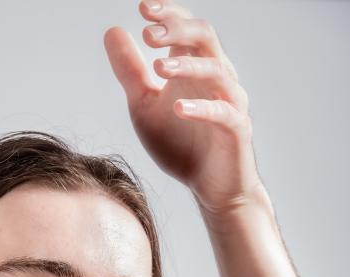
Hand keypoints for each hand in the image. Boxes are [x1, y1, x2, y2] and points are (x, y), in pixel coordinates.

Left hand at [104, 1, 262, 217]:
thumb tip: (112, 30)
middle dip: (178, 30)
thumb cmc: (179, 143)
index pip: (185, 27)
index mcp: (194, 65)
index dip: (168, 14)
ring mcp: (230, 101)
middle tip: (149, 34)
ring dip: (187, 67)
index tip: (143, 7)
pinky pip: (224, 113)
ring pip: (216, 70)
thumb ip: (130, 71)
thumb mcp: (144, 105)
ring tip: (157, 69)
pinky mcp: (237, 130)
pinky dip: (202, 108)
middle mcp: (216, 76)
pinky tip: (179, 108)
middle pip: (204, 37)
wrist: (210, 187)